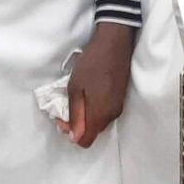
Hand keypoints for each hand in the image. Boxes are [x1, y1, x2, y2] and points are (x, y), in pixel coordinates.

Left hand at [57, 22, 135, 147]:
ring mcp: (118, 106)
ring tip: (77, 97)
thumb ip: (75, 114)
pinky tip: (88, 93)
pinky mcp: (120, 98)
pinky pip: (106, 112)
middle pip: (93, 131)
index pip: (86, 140)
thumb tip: (73, 137)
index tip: (62, 118)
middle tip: (66, 107)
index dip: (72, 134)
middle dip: (78, 124)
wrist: (114, 42)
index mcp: (100, 114)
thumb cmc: (92, 63)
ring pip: (99, 122)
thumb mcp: (76, 87)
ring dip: (87, 115)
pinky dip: (95, 108)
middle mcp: (112, 115)